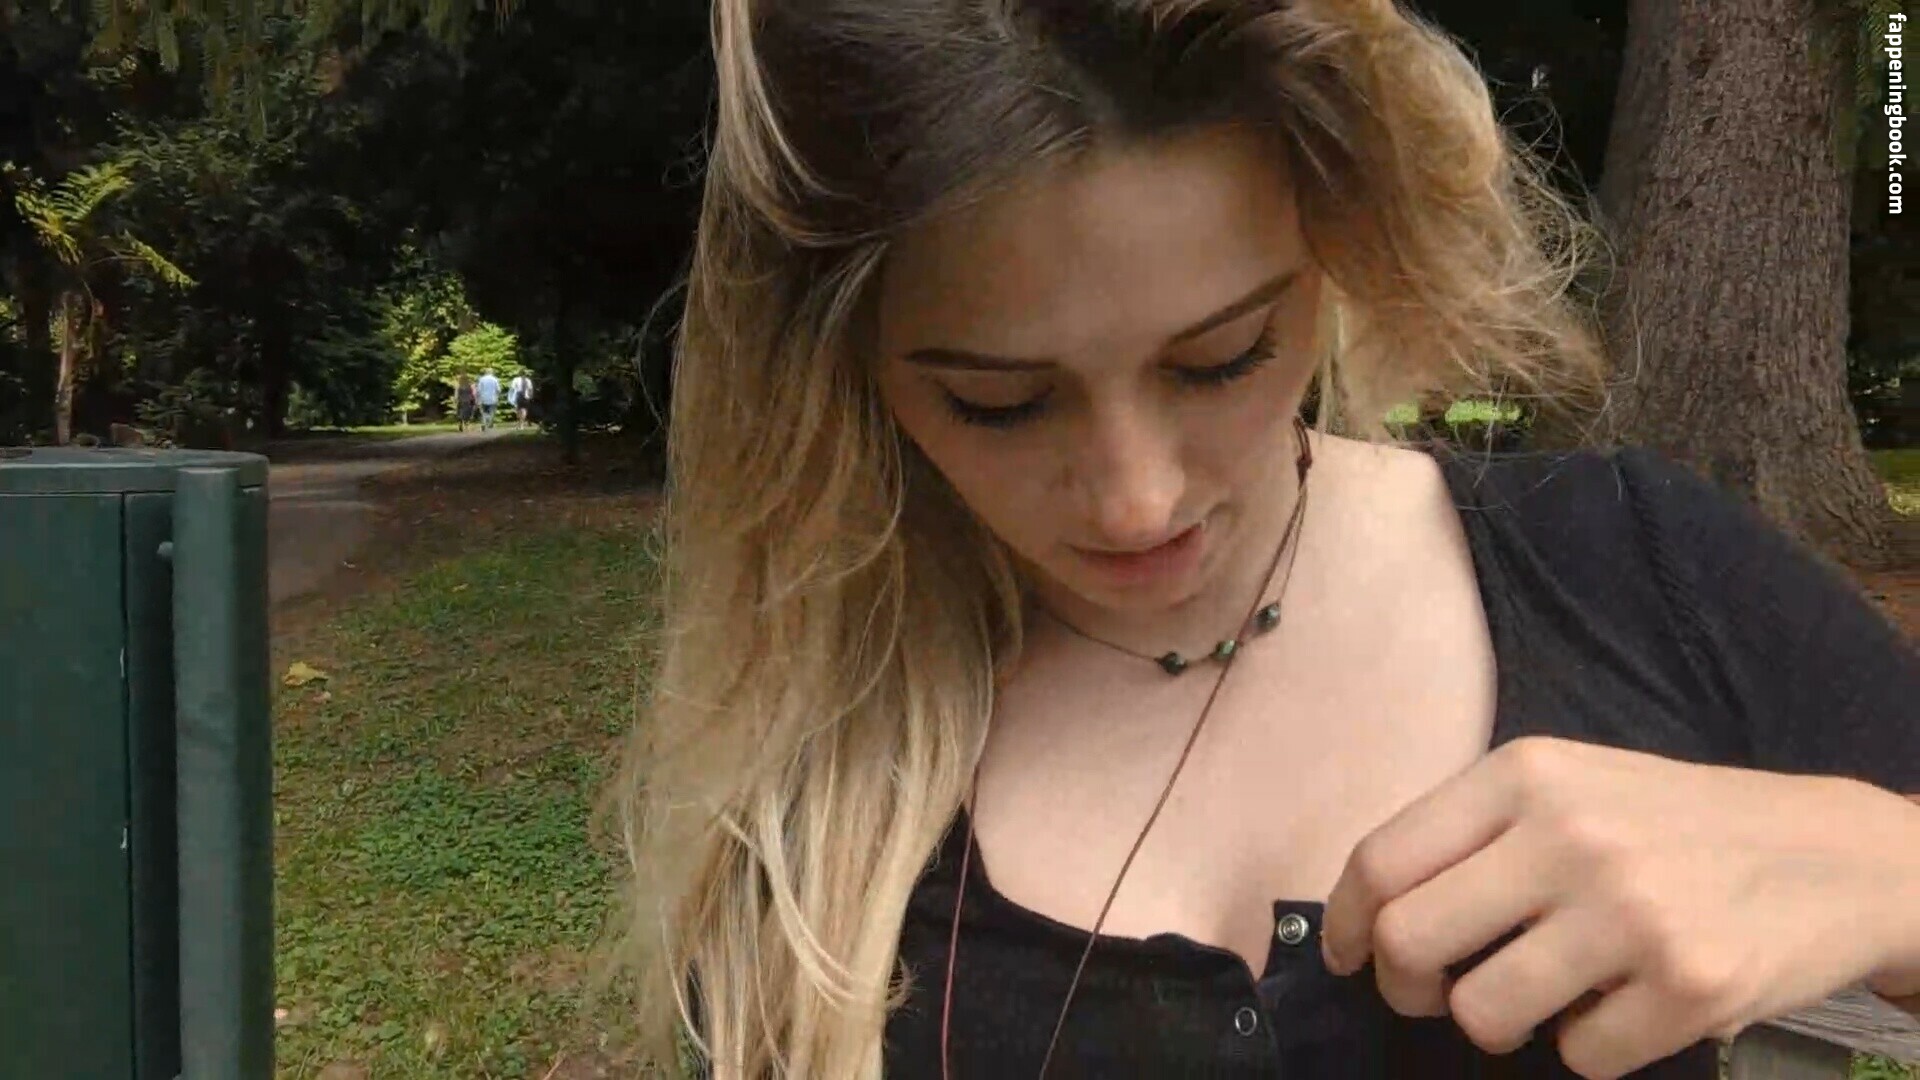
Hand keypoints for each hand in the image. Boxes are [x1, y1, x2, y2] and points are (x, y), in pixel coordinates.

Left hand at [1318, 736, 1919, 1078]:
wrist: (1834, 854)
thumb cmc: (1673, 823)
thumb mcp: (1569, 784)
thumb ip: (1474, 831)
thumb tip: (1368, 910)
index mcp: (1526, 774)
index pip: (1381, 861)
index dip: (1343, 924)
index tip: (1346, 956)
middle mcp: (1571, 834)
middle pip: (1409, 942)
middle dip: (1404, 987)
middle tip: (1430, 993)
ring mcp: (1632, 912)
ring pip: (1483, 1013)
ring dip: (1495, 1024)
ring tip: (1537, 995)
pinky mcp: (1690, 985)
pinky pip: (1579, 1056)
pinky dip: (1587, 1047)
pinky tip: (1620, 1005)